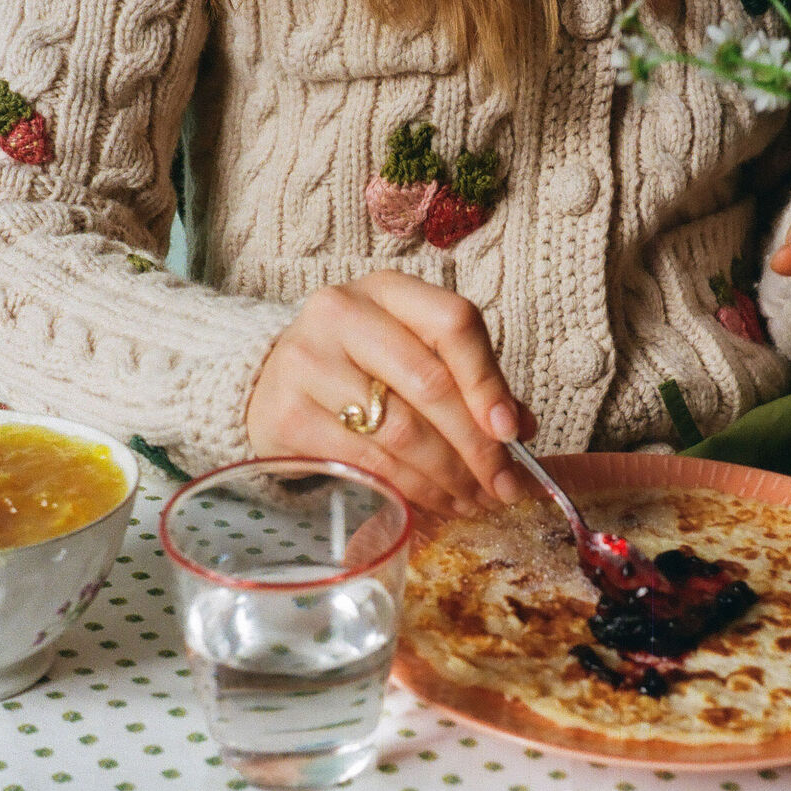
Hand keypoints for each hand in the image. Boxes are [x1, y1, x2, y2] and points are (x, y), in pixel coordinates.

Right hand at [247, 270, 533, 515]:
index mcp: (387, 290)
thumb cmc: (357, 370)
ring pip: (400, 430)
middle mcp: (342, 313)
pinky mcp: (289, 415)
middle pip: (429, 383)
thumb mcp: (412, 356)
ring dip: (447, 476)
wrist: (269, 386)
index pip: (453, 323)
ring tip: (473, 499)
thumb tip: (520, 428)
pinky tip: (434, 500)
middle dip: (475, 446)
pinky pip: (368, 461)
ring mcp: (308, 361)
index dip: (488, 382)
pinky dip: (410, 488)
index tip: (512, 432)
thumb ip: (468, 384)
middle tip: (502, 486)